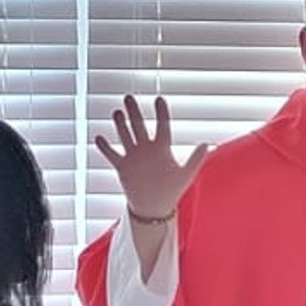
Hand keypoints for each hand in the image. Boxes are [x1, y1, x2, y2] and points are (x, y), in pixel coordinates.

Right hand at [95, 95, 209, 220]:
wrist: (154, 208)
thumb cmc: (171, 191)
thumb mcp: (185, 175)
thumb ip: (195, 160)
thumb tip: (206, 143)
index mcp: (162, 148)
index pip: (162, 126)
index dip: (161, 113)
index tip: (159, 99)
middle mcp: (146, 149)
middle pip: (138, 126)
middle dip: (134, 112)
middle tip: (129, 97)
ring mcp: (133, 157)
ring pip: (125, 136)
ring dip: (120, 125)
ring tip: (116, 112)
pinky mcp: (122, 167)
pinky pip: (112, 154)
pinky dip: (105, 147)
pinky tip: (99, 137)